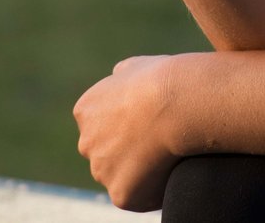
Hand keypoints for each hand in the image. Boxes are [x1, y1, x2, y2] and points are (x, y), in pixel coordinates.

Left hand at [73, 54, 183, 210]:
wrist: (178, 102)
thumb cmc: (163, 80)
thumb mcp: (136, 66)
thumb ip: (121, 77)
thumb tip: (119, 78)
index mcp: (86, 111)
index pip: (101, 126)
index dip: (126, 126)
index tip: (148, 123)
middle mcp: (87, 143)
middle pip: (106, 155)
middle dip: (127, 152)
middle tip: (159, 141)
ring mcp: (102, 171)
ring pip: (121, 177)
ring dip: (140, 173)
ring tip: (168, 156)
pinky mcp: (121, 194)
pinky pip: (138, 197)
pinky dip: (153, 191)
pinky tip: (171, 171)